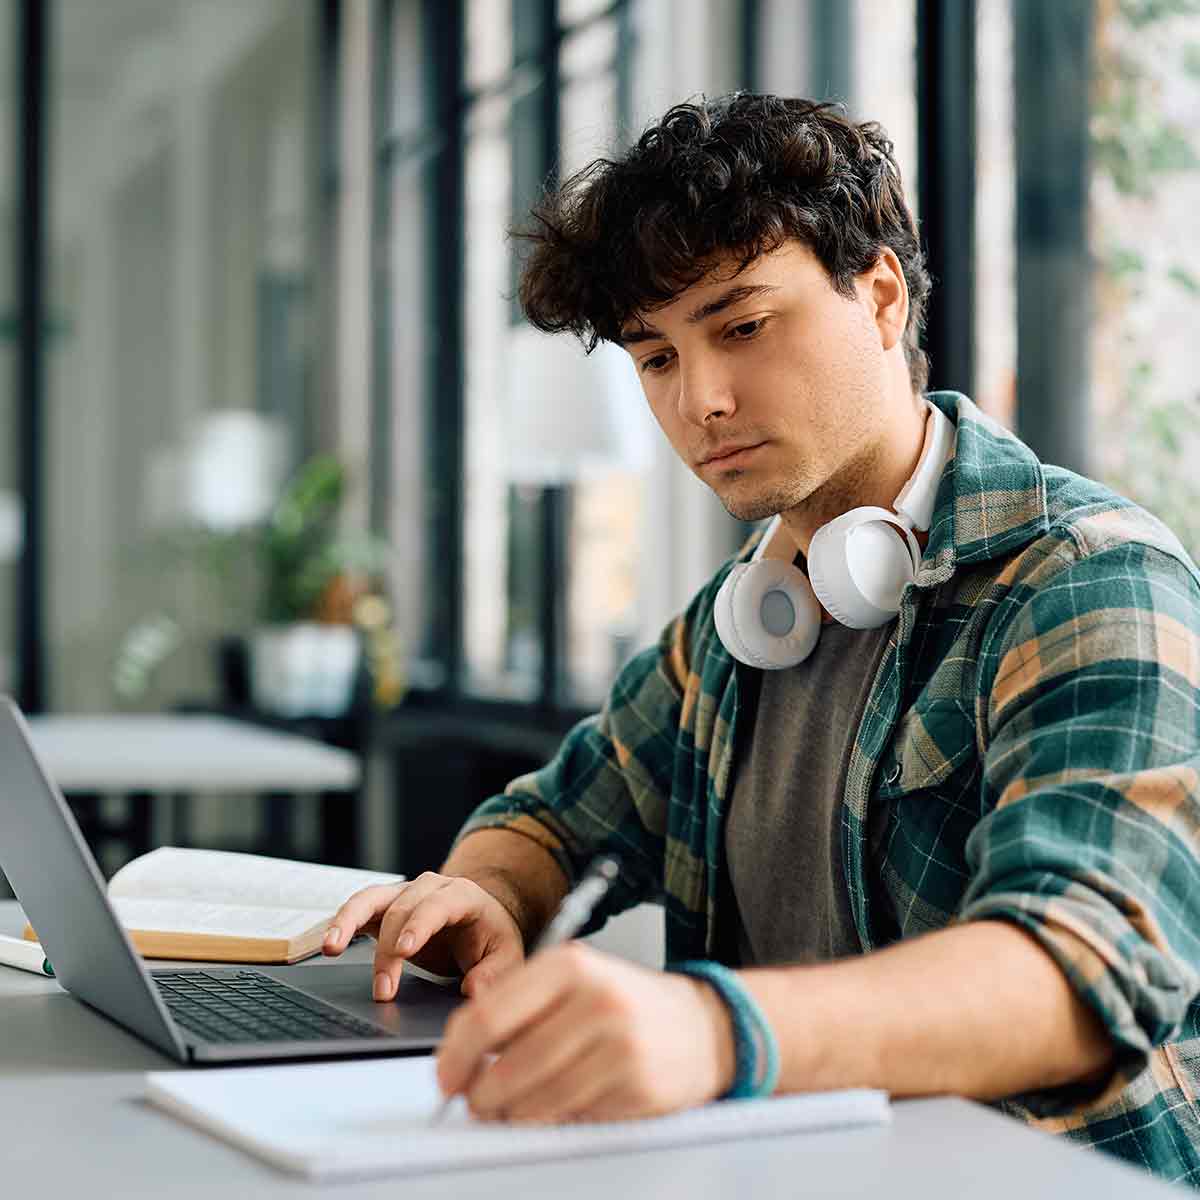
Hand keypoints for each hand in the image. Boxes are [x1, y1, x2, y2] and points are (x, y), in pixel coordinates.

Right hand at [322, 872, 525, 1000]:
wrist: (480, 922)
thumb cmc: (491, 939)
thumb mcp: (506, 957)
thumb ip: (494, 973)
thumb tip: (474, 991)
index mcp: (463, 895)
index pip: (438, 904)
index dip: (419, 924)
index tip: (404, 950)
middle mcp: (430, 887)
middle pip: (401, 910)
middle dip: (388, 950)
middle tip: (384, 990)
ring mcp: (404, 894)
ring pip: (371, 899)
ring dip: (349, 922)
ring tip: (331, 948)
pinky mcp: (385, 907)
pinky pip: (359, 909)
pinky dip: (341, 923)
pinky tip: (328, 944)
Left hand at [435, 942, 735, 1121]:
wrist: (702, 1026)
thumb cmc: (626, 1003)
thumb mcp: (576, 980)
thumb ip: (520, 1003)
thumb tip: (461, 1048)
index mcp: (570, 965)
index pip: (489, 1014)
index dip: (456, 1053)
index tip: (445, 1074)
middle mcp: (595, 1000)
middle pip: (507, 1064)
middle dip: (478, 1093)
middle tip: (472, 1100)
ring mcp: (619, 1045)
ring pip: (535, 1099)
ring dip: (510, 1113)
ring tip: (507, 1108)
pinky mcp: (635, 1086)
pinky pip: (570, 1116)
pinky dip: (550, 1119)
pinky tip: (552, 1106)